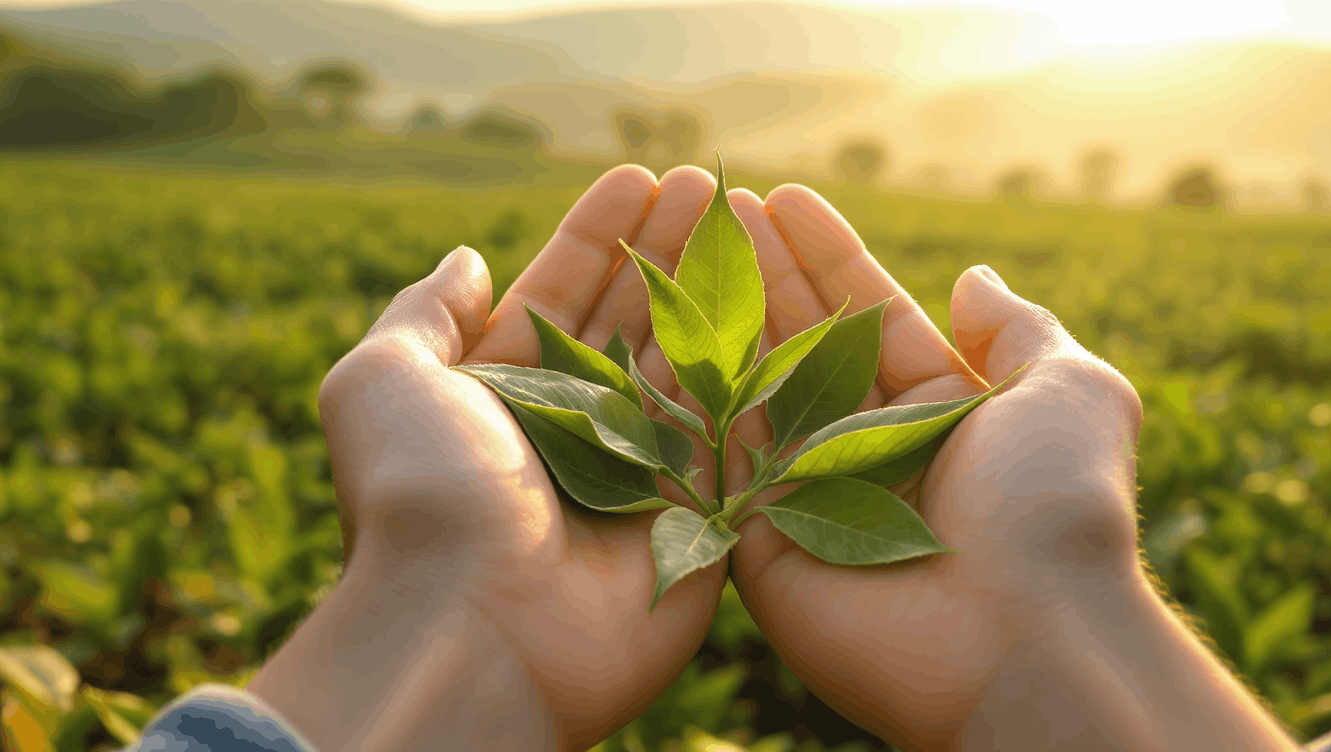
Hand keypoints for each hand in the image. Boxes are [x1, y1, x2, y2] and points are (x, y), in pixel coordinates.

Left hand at [248, 165, 727, 751]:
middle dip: (666, 247)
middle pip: (628, 318)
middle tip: (709, 182)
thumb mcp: (381, 381)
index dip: (596, 235)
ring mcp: (634, 473)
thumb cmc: (420, 494)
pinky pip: (727, 431)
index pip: (558, 294)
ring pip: (684, 363)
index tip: (639, 177)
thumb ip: (423, 314)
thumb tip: (466, 260)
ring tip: (744, 215)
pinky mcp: (691, 516)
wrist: (474, 622)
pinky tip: (776, 301)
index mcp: (499, 396)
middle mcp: (568, 430)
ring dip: (714, 288)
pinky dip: (751, 368)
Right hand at [724, 187, 1297, 750]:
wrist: (1022, 634)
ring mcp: (812, 496)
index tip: (782, 197)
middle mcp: (873, 449)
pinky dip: (689, 400)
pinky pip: (718, 460)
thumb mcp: (1070, 390)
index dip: (827, 255)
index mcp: (943, 411)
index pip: (870, 315)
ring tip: (679, 244)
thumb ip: (1018, 332)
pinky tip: (659, 330)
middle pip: (804, 344)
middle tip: (716, 206)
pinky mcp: (761, 544)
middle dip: (764, 273)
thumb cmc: (1055, 502)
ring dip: (718, 319)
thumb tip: (972, 276)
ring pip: (754, 392)